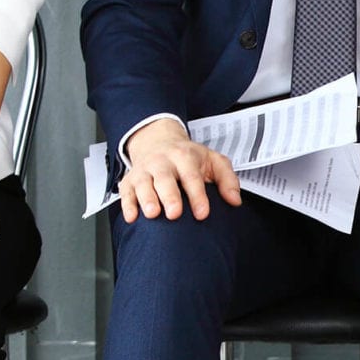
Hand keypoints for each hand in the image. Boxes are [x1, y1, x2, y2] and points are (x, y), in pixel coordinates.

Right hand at [120, 118, 241, 223]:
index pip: (192, 177)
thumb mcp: (213, 161)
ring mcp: (144, 171)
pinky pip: (125, 192)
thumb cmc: (188, 157)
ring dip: (146, 199)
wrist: (158, 141)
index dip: (197, 196)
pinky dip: (127, 204)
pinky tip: (132, 217)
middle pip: (164, 179)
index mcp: (184, 157)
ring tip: (153, 214)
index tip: (202, 214)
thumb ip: (227, 179)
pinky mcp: (129, 180)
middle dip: (169, 196)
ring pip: (143, 184)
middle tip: (174, 213)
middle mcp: (162, 162)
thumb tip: (235, 200)